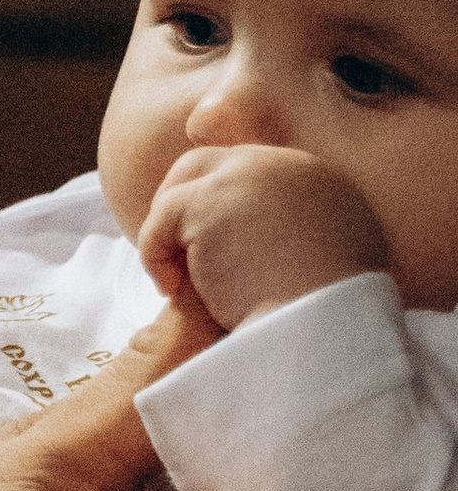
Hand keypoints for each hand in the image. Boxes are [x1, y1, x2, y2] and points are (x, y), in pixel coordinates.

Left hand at [138, 146, 389, 331]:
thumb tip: (267, 262)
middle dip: (184, 208)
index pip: (252, 175)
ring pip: (182, 187)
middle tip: (175, 261)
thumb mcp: (336, 268)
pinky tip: (170, 292)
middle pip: (212, 165)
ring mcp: (247, 175)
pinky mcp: (210, 200)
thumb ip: (304, 247)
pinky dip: (156, 255)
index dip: (224, 211)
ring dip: (169, 233)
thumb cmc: (328, 319)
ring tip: (174, 282)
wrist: (327, 326)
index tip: (214, 255)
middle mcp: (285, 164)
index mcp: (318, 179)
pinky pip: (162, 218)